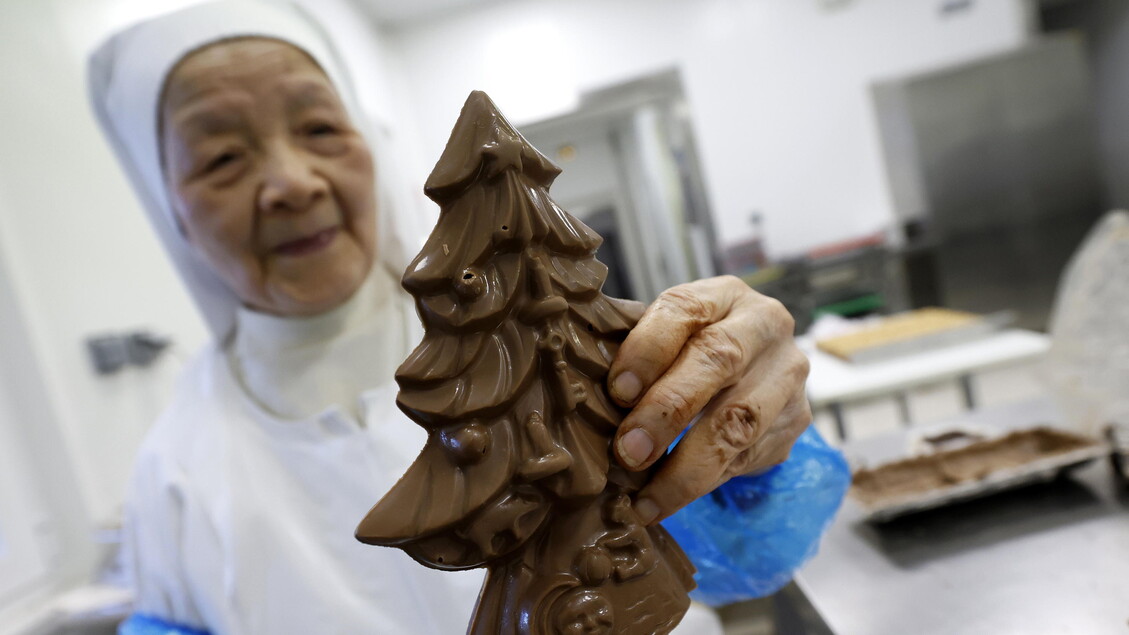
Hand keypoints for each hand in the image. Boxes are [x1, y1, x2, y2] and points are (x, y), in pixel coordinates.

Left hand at [607, 275, 810, 523]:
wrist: (756, 372)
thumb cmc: (690, 351)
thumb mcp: (664, 335)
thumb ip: (629, 347)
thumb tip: (570, 373)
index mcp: (722, 294)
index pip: (684, 311)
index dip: (648, 350)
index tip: (616, 392)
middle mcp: (765, 326)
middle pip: (719, 362)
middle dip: (668, 412)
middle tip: (629, 452)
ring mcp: (787, 374)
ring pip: (741, 420)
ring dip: (688, 467)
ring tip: (646, 499)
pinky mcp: (796, 420)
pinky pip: (750, 456)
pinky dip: (706, 484)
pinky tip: (669, 502)